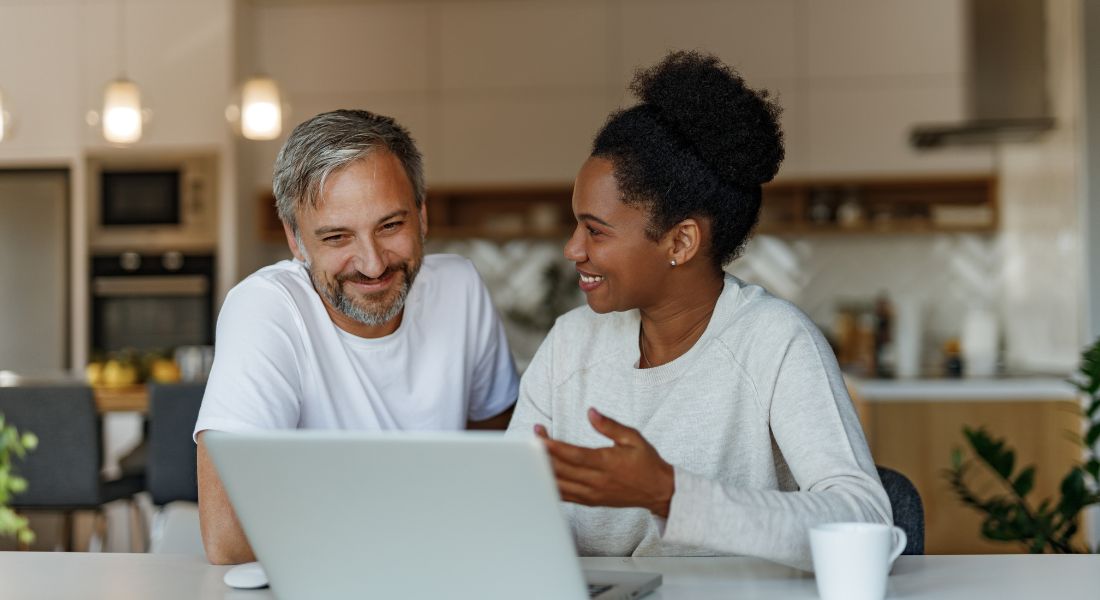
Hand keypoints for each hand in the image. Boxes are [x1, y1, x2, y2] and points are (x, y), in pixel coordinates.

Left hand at [534, 408, 674, 517]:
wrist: (658, 491)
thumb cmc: (646, 462)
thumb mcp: (633, 438)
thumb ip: (609, 426)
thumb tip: (591, 412)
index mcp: (606, 464)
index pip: (573, 456)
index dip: (553, 447)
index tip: (538, 435)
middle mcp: (596, 482)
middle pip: (561, 470)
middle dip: (542, 454)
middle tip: (530, 438)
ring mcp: (591, 494)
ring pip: (559, 485)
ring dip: (542, 470)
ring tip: (530, 455)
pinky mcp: (589, 502)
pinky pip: (564, 496)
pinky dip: (549, 486)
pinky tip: (539, 475)